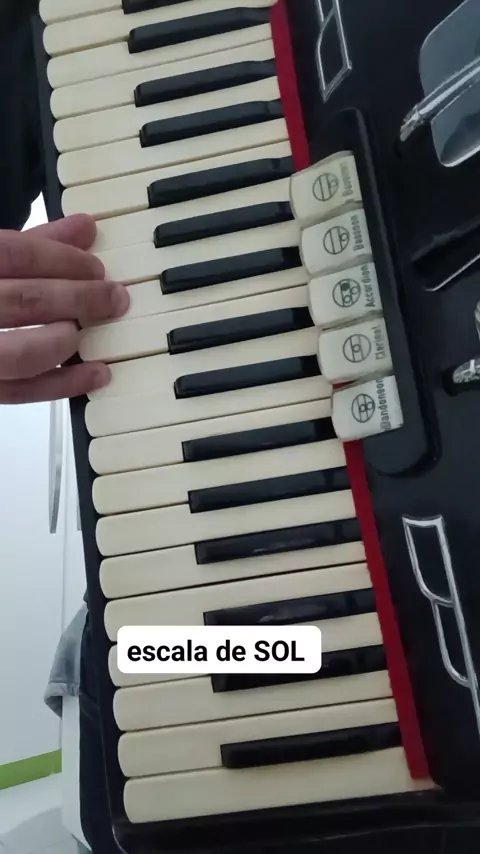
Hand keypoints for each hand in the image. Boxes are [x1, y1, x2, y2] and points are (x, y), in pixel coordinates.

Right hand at [0, 214, 128, 403]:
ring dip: (67, 341)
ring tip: (89, 330)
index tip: (95, 267)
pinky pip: (23, 392)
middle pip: (25, 301)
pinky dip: (63, 384)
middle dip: (79, 299)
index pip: (15, 254)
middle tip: (114, 298)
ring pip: (23, 354)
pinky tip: (95, 373)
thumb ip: (34, 243)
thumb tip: (85, 229)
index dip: (62, 259)